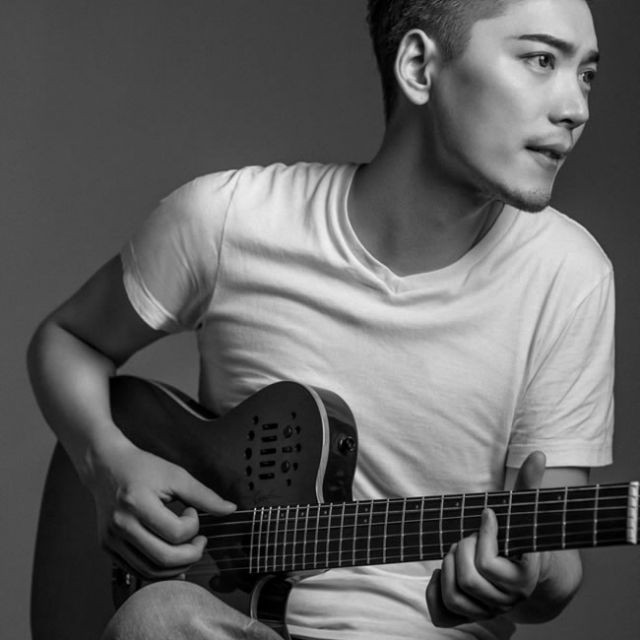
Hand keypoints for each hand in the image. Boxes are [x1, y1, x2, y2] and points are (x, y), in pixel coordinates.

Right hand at [86, 437, 235, 579]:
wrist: (105, 466)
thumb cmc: (142, 468)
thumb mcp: (176, 475)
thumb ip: (204, 495)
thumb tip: (230, 510)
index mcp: (137, 503)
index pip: (176, 533)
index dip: (194, 525)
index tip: (191, 511)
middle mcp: (121, 525)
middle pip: (164, 559)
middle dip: (192, 555)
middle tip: (200, 542)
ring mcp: (112, 539)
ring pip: (150, 571)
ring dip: (177, 567)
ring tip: (187, 548)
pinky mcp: (107, 547)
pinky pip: (137, 570)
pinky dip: (158, 569)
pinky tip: (171, 555)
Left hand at [426, 451, 546, 626]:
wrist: (519, 568)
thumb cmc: (516, 534)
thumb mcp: (522, 511)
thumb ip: (528, 485)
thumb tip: (538, 455)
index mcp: (523, 578)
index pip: (489, 564)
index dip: (483, 536)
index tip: (487, 514)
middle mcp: (507, 600)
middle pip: (469, 579)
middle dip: (462, 549)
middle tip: (469, 535)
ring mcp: (487, 610)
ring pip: (454, 596)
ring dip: (448, 568)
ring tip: (457, 551)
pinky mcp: (467, 615)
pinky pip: (441, 615)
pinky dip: (434, 591)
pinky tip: (441, 570)